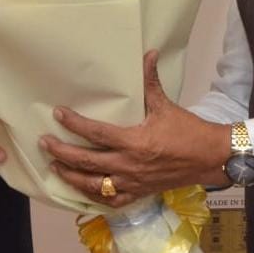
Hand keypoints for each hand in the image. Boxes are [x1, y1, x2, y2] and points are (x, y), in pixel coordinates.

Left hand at [39, 50, 229, 206]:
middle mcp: (129, 166)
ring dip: (70, 176)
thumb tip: (148, 53)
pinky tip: (82, 188)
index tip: (58, 114)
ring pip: (93, 184)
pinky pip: (110, 199)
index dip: (74, 124)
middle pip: (87, 162)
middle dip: (61, 153)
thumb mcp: (166, 106)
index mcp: (134, 142)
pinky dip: (93, 196)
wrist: (209, 158)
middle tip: (44, 143)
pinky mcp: (138, 193)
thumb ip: (150, 82)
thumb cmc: (188, 131)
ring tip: (54, 166)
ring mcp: (132, 183)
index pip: (95, 134)